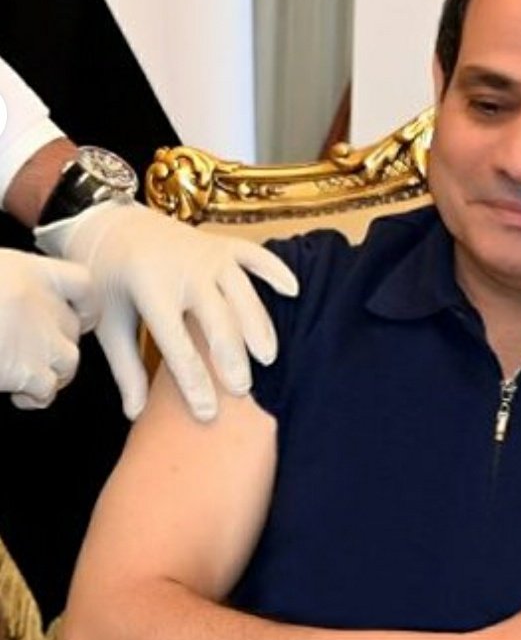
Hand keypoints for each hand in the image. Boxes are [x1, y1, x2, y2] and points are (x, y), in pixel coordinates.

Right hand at [0, 249, 96, 407]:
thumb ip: (9, 284)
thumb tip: (11, 303)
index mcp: (35, 272)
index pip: (82, 285)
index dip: (83, 304)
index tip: (77, 316)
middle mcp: (46, 304)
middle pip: (72, 328)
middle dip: (56, 343)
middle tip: (30, 354)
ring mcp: (42, 339)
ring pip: (69, 363)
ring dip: (53, 373)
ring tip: (26, 377)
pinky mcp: (30, 372)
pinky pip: (47, 392)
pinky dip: (36, 398)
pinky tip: (17, 396)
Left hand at [36, 201, 296, 420]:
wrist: (111, 225)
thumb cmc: (108, 280)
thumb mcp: (109, 324)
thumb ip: (126, 368)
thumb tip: (136, 414)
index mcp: (150, 289)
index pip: (177, 345)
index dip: (194, 381)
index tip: (208, 413)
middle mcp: (183, 270)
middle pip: (217, 319)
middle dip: (231, 356)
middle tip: (243, 390)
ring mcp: (206, 254)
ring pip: (242, 292)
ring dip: (258, 324)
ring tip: (269, 358)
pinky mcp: (221, 244)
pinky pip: (254, 255)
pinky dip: (275, 270)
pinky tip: (293, 291)